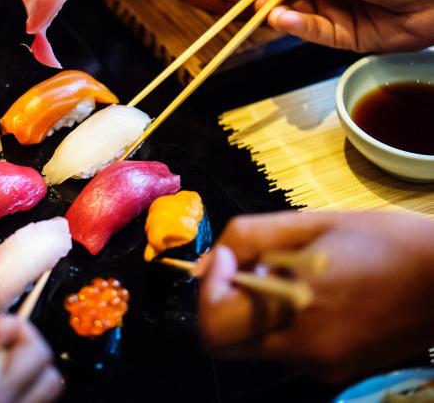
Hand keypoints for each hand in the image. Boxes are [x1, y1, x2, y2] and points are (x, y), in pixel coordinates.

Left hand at [198, 211, 433, 381]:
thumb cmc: (385, 241)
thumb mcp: (313, 222)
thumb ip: (250, 238)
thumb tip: (209, 262)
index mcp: (296, 308)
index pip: (215, 326)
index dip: (208, 290)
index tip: (229, 258)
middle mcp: (303, 349)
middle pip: (226, 343)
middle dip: (222, 304)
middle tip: (246, 267)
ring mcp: (320, 365)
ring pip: (253, 345)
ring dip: (252, 311)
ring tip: (290, 274)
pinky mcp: (336, 371)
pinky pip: (285, 350)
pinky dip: (280, 323)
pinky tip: (313, 294)